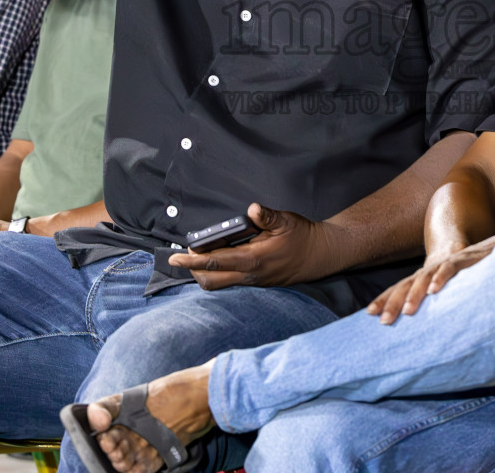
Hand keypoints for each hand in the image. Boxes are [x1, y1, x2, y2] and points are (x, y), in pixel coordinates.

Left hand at [165, 203, 333, 289]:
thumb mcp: (286, 221)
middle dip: (192, 271)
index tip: (175, 258)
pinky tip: (216, 262)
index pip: (215, 263)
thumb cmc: (301, 236)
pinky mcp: (257, 283)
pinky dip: (218, 274)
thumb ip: (267, 217)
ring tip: (196, 259)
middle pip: (211, 281)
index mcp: (253, 259)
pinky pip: (230, 283)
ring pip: (219, 285)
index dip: (192, 261)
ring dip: (204, 274)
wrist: (319, 255)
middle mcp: (250, 275)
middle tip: (182, 257)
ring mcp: (253, 282)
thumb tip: (253, 209)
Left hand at [365, 235, 494, 324]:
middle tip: (384, 322)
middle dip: (393, 303)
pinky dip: (440, 278)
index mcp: (420, 279)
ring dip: (414, 295)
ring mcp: (441, 265)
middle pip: (405, 286)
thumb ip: (433, 307)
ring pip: (423, 279)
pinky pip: (448, 269)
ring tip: (408, 312)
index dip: (384, 300)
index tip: (368, 314)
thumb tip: (422, 332)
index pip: (398, 289)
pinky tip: (434, 290)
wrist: (481, 247)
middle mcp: (427, 272)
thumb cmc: (460, 274)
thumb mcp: (443, 291)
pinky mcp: (459, 260)